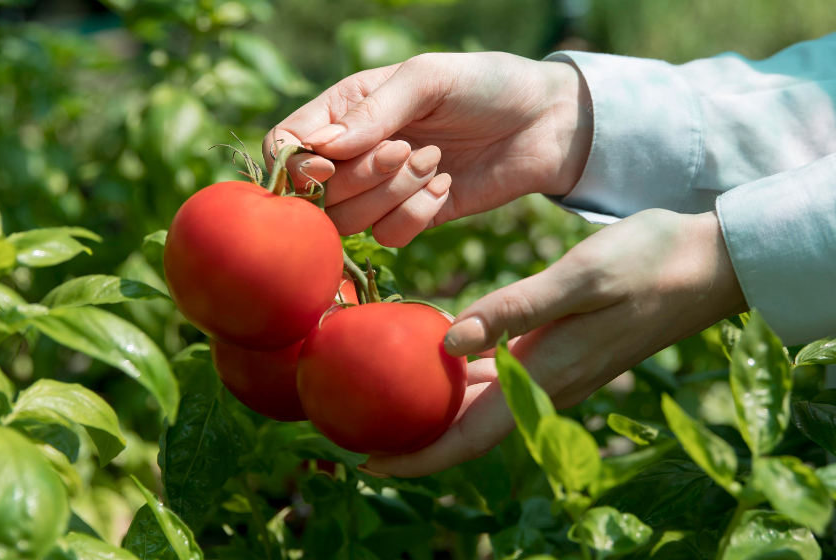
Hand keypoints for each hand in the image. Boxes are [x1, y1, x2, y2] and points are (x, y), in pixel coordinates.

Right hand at [265, 52, 592, 246]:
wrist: (549, 121)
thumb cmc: (488, 84)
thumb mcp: (430, 78)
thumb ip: (375, 110)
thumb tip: (321, 148)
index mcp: (347, 108)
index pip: (286, 143)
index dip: (298, 164)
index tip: (332, 163)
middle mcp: (357, 152)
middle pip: (318, 192)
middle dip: (364, 177)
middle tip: (412, 149)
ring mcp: (385, 189)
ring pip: (352, 221)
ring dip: (394, 196)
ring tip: (435, 162)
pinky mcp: (416, 218)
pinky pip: (390, 238)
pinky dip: (416, 217)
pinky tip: (446, 188)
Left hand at [361, 209, 746, 477]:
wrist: (714, 263)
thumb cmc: (650, 262)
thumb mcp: (579, 277)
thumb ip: (515, 310)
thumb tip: (448, 345)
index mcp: (547, 373)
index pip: (470, 436)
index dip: (416, 455)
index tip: (363, 460)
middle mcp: (549, 384)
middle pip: (469, 430)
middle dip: (414, 436)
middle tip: (351, 424)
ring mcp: (559, 370)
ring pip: (484, 406)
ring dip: (436, 409)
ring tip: (382, 396)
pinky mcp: (566, 351)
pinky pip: (503, 380)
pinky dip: (465, 379)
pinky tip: (439, 356)